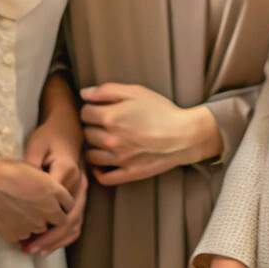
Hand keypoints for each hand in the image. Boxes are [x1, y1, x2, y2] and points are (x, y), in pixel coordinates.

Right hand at [0, 157, 72, 245]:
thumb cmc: (9, 172)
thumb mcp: (35, 169)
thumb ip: (48, 183)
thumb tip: (48, 189)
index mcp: (55, 191)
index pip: (69, 204)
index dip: (61, 204)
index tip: (54, 202)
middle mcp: (50, 211)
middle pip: (59, 220)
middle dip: (51, 217)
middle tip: (37, 209)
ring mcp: (35, 226)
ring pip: (40, 229)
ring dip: (34, 223)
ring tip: (18, 209)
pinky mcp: (20, 235)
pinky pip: (22, 235)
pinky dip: (18, 229)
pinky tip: (8, 217)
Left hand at [22, 78, 86, 254]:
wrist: (68, 129)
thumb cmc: (49, 136)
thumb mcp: (36, 145)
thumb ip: (30, 166)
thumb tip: (21, 189)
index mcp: (66, 172)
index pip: (56, 205)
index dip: (41, 223)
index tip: (25, 236)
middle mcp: (79, 184)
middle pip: (69, 220)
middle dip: (50, 239)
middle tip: (29, 250)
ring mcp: (83, 190)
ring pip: (76, 223)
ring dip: (58, 241)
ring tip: (37, 251)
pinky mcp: (81, 194)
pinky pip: (78, 220)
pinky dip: (66, 235)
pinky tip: (51, 243)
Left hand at [80, 82, 223, 185]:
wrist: (184, 135)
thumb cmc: (161, 110)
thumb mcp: (136, 92)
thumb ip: (107, 90)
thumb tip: (84, 93)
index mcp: (110, 117)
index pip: (84, 113)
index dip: (90, 109)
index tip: (98, 109)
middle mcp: (110, 139)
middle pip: (86, 133)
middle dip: (92, 127)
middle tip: (103, 124)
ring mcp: (118, 159)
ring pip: (90, 155)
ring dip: (93, 147)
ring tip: (103, 141)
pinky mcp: (128, 173)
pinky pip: (103, 177)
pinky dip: (98, 171)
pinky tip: (102, 163)